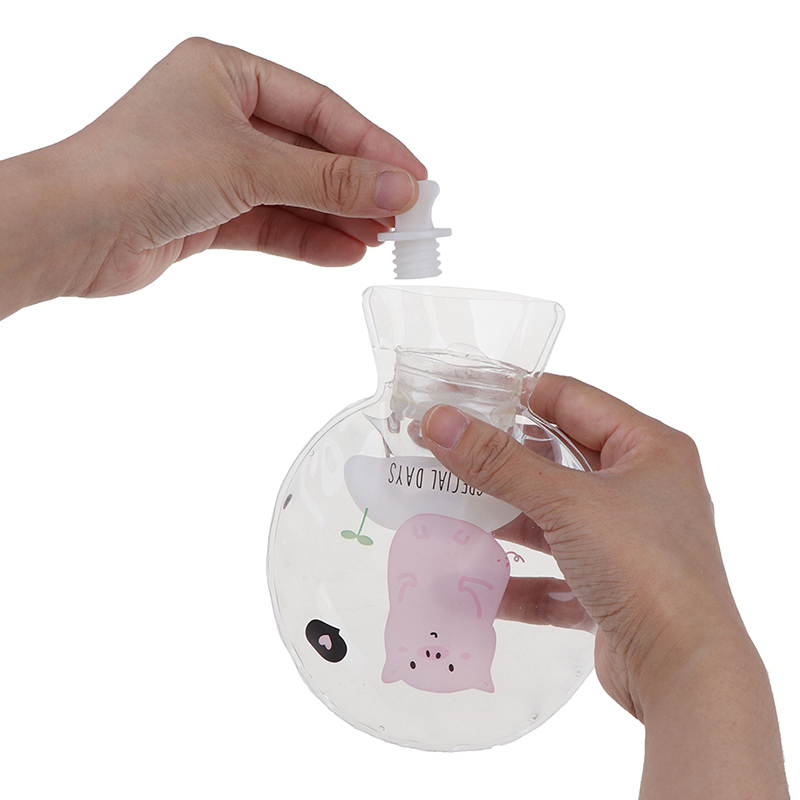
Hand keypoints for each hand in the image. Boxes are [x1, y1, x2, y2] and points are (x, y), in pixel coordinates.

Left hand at [0, 38, 425, 316]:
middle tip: (403, 215)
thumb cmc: (139, 168)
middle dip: (357, 187)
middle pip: (311, 153)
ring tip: (380, 239)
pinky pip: (272, 224)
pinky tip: (344, 253)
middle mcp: (222, 117)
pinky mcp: (208, 213)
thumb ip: (330, 181)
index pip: (321, 108)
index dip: (372, 143)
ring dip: (337, 218)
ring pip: (294, 193)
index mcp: (227, 74)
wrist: (73, 230)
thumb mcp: (252, 165)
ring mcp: (215, 168)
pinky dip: (307, 239)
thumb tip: (396, 187)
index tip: (413, 175)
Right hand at [420, 374, 741, 718]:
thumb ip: (499, 462)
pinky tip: (476, 582)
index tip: (460, 397)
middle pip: (556, 459)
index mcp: (648, 448)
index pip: (571, 399)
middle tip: (444, 453)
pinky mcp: (611, 587)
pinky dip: (518, 577)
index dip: (515, 394)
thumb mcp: (567, 503)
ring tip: (449, 510)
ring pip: (552, 517)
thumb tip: (439, 422)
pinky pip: (554, 571)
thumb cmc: (645, 569)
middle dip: (500, 461)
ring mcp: (627, 541)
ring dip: (504, 519)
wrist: (685, 674)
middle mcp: (642, 489)